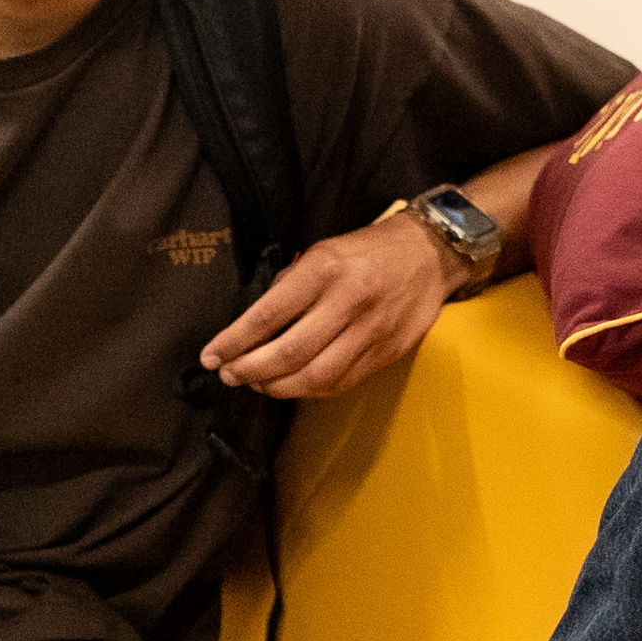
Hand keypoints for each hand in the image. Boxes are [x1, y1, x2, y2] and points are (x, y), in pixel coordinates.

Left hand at [204, 213, 452, 399]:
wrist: (431, 254)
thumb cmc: (367, 250)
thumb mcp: (322, 251)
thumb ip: (290, 286)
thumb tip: (253, 326)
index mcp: (325, 269)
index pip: (268, 315)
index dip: (234, 341)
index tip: (210, 356)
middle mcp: (348, 301)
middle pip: (289, 353)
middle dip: (250, 371)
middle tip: (229, 375)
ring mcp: (371, 331)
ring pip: (315, 377)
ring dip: (277, 387)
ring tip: (257, 383)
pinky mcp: (386, 352)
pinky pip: (341, 383)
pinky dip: (309, 390)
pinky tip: (292, 385)